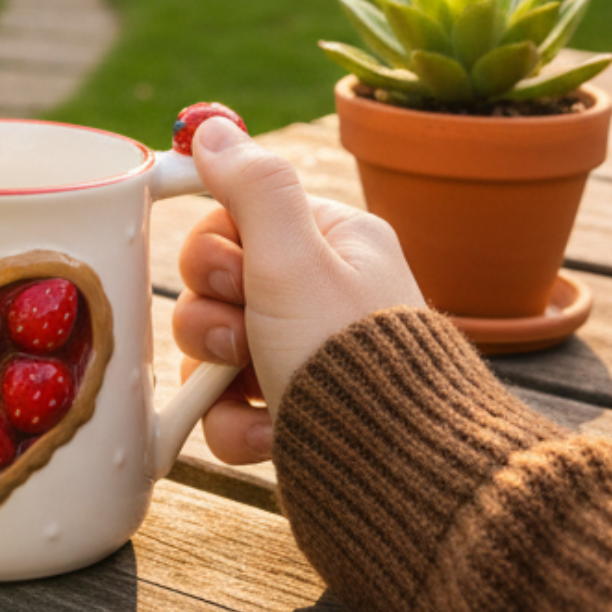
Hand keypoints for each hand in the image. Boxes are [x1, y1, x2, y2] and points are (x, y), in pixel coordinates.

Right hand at [172, 117, 423, 462]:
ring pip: (213, 347)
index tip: (225, 271)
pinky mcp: (291, 415)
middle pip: (214, 282)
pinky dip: (236, 424)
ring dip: (219, 371)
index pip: (234, 214)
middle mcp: (319, 293)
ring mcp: (303, 356)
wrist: (398, 485)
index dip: (213, 246)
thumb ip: (252, 186)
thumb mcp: (294, 259)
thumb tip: (214, 125)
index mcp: (332, 241)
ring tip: (257, 385)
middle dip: (213, 313)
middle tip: (247, 329)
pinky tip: (269, 434)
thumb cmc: (353, 362)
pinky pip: (228, 408)